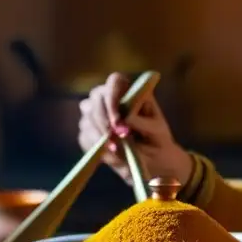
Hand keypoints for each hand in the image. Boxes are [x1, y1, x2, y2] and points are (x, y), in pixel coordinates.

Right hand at [77, 72, 193, 186]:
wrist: (151, 160)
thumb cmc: (157, 139)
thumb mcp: (157, 131)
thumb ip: (143, 123)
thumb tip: (127, 118)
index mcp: (128, 90)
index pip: (114, 81)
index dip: (112, 96)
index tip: (117, 120)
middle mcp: (109, 98)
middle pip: (95, 97)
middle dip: (102, 119)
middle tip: (113, 137)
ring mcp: (96, 114)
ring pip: (87, 118)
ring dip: (99, 135)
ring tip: (116, 150)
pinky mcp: (89, 133)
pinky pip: (84, 137)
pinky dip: (95, 147)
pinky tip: (110, 154)